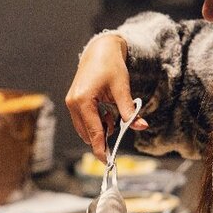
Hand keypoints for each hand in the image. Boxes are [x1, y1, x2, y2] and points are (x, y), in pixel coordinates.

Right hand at [65, 34, 147, 161]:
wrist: (100, 50)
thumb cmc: (111, 65)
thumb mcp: (122, 88)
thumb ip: (129, 110)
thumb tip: (140, 126)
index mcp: (83, 100)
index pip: (94, 132)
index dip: (101, 149)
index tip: (107, 162)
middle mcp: (73, 103)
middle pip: (87, 134)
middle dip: (102, 138)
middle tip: (118, 133)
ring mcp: (71, 103)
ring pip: (85, 129)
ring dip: (99, 130)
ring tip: (113, 118)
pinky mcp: (73, 102)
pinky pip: (84, 121)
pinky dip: (96, 123)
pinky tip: (106, 115)